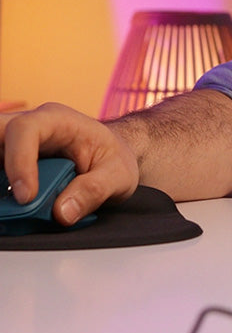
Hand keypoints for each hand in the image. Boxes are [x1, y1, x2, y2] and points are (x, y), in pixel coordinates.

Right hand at [0, 102, 139, 225]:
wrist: (112, 160)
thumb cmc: (113, 158)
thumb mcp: (118, 174)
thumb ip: (94, 190)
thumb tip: (62, 212)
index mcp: (58, 120)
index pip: (25, 130)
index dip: (19, 161)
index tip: (26, 196)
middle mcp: (32, 128)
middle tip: (4, 196)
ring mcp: (17, 147)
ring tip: (10, 209)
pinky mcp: (10, 166)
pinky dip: (1, 193)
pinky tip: (11, 209)